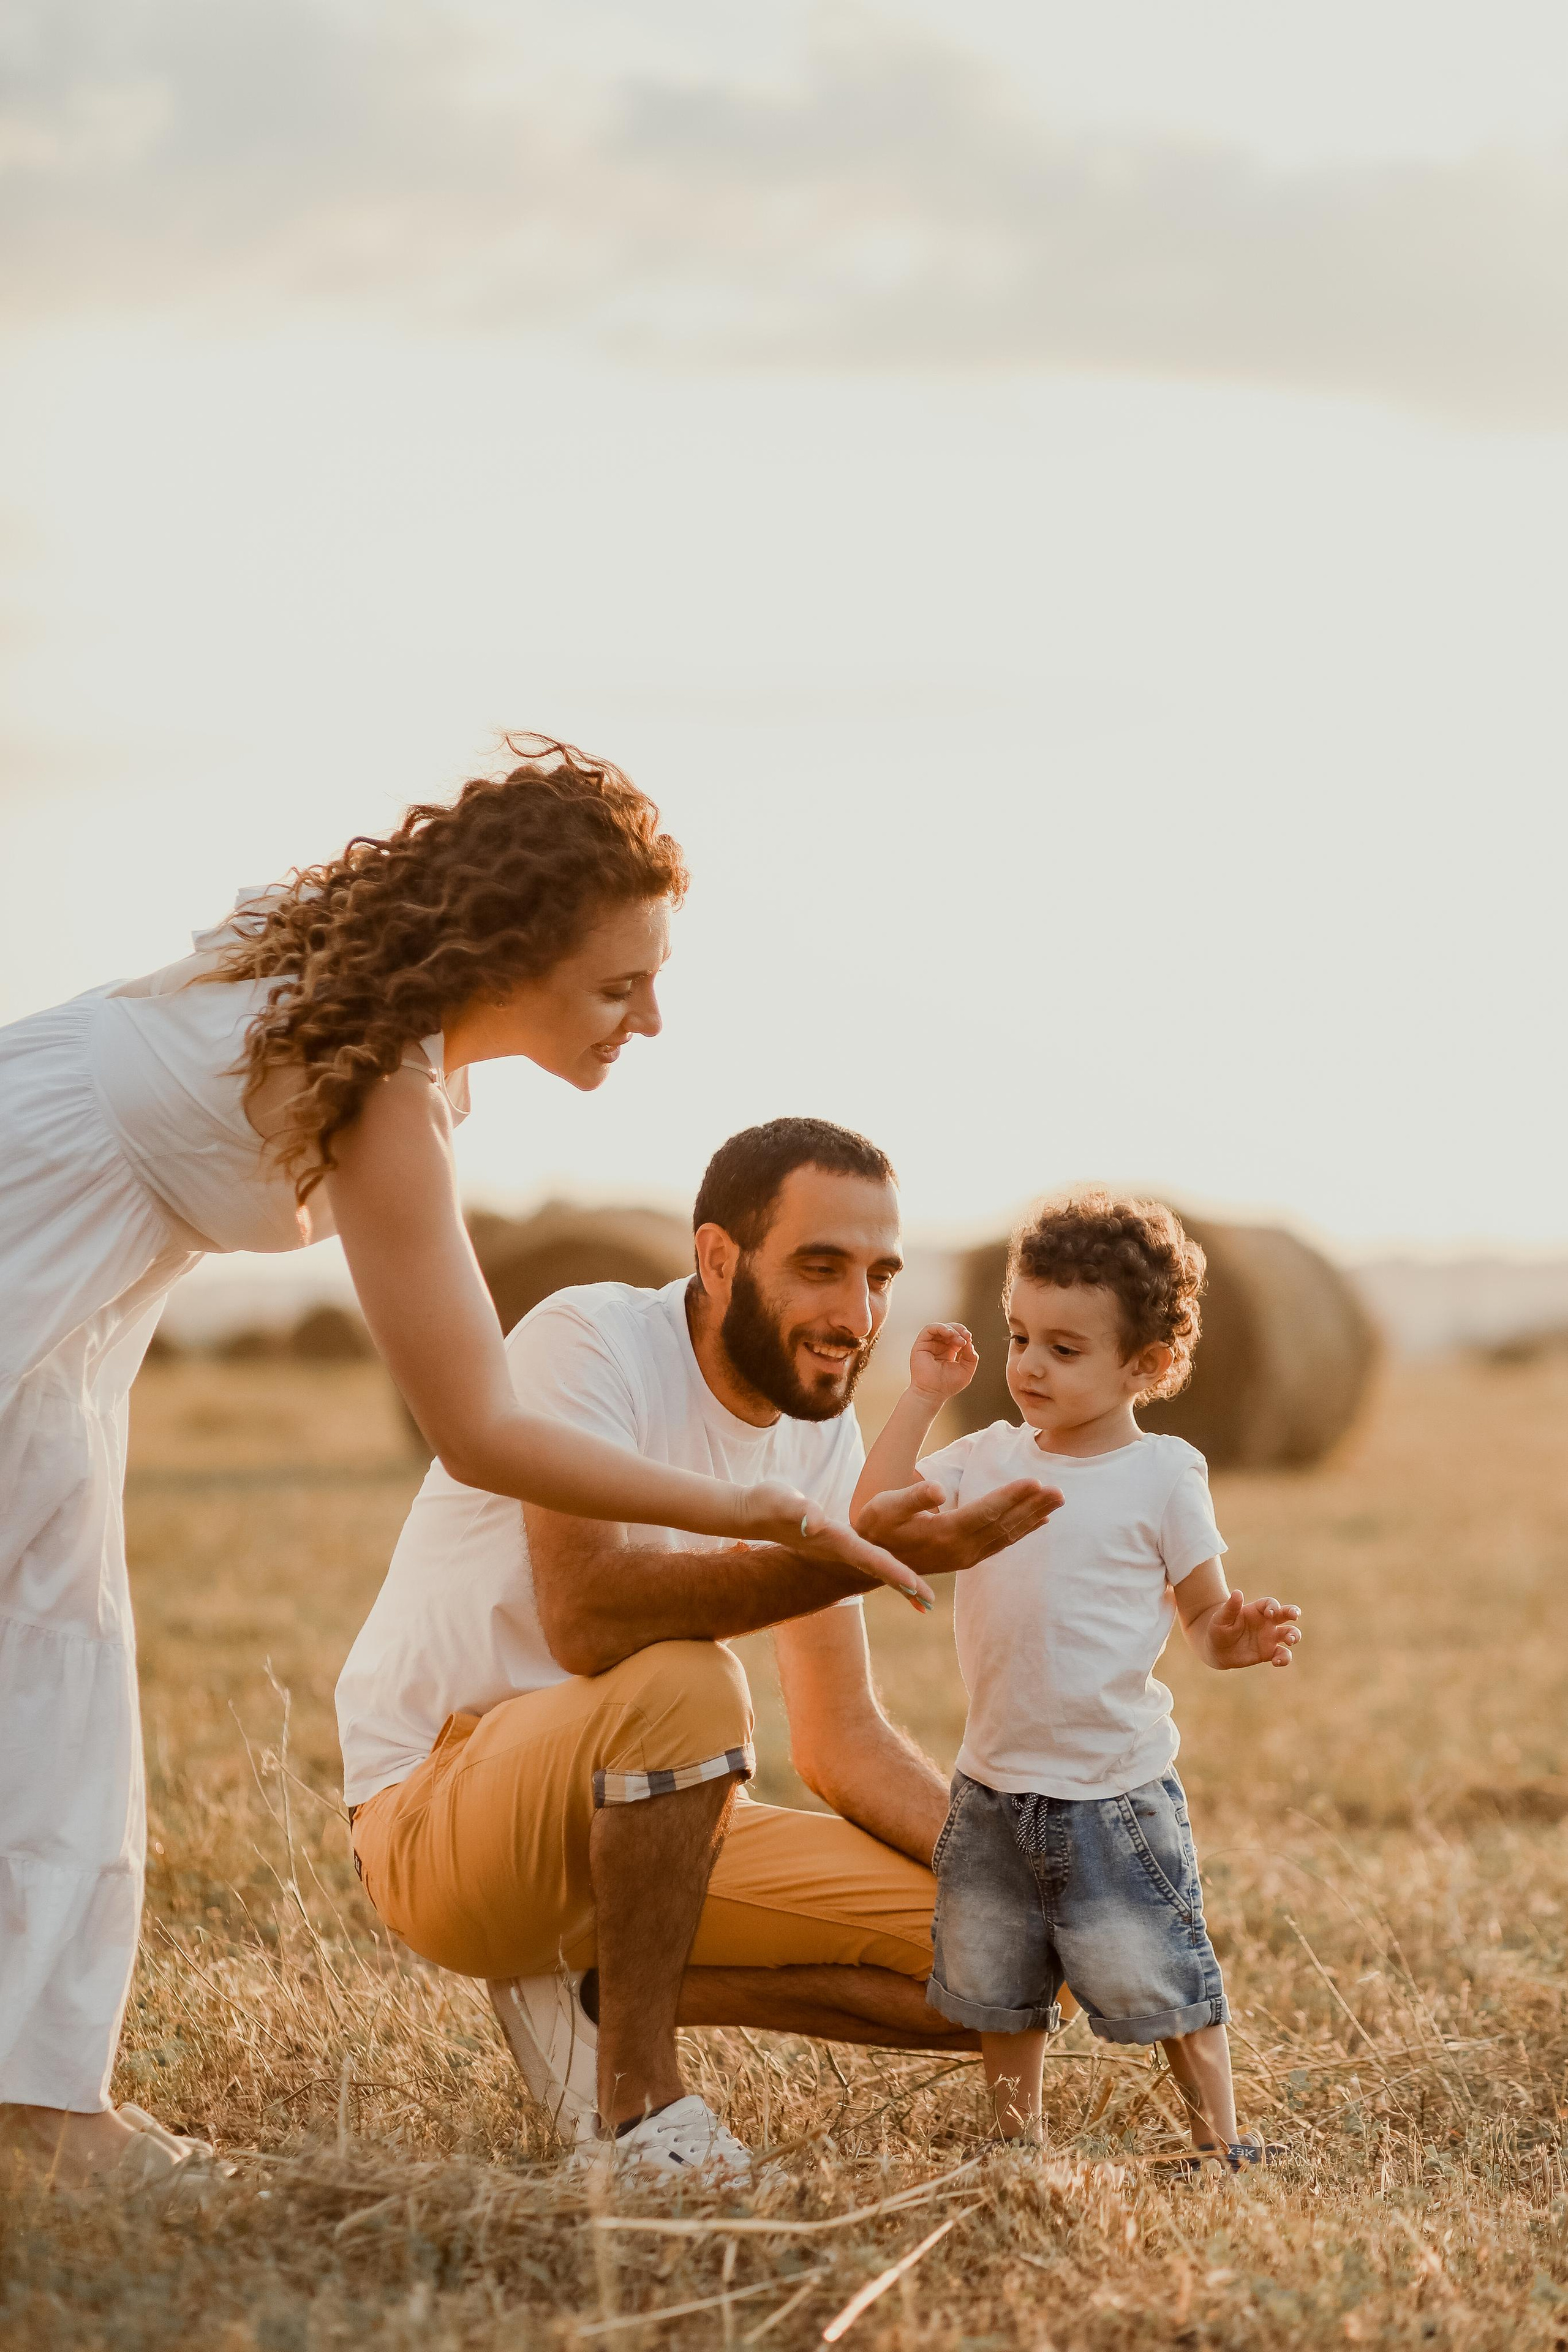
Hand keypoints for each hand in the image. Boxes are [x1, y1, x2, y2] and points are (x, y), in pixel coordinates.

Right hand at [740, 1482, 936, 1611]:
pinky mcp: (839, 1543)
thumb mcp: (784, 1503)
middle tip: (932, 1603)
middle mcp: (840, 1549)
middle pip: (879, 1568)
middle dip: (905, 1585)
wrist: (755, 1514)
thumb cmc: (770, 1504)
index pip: (870, 1557)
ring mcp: (840, 1548)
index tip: (916, 1587)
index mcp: (835, 1541)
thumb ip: (799, 1512)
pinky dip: (889, 1572)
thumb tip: (812, 1522)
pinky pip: (870, 1560)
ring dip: (901, 1582)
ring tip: (926, 1600)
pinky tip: (904, 1581)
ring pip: (877, 1567)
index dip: (894, 1571)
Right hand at [854, 1477, 1062, 1577]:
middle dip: (1032, 1506)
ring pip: (1007, 1535)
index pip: (987, 1511)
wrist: (868, 1562)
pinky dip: (1022, 1530)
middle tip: (1060, 1490)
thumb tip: (939, 1488)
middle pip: (1004, 1524)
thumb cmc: (876, 1527)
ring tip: (1057, 1500)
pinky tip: (1039, 1521)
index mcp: (945, 1533)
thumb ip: (913, 1497)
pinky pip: (1001, 1543)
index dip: (1012, 1496)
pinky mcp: (966, 1558)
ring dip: (1033, 1517)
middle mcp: (961, 1549)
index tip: (1036, 1480)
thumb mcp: (885, 1507)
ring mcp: (965, 1556)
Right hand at [909, 1322, 978, 1403]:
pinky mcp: (921, 1344)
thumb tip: (970, 1343)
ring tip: (958, 1338)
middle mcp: (938, 1346)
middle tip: (966, 1336)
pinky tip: (949, 1334)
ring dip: (951, 1329)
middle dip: (959, 1330)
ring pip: (940, 1327)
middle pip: (949, 1329)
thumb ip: (971, 1356)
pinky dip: (940, 1327)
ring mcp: (929, 1344)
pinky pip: (929, 1329)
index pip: (957, 1335)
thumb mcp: (966, 1370)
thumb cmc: (948, 1385)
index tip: (969, 1339)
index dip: (964, 1334)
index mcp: (949, 1351)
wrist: (933, 1393)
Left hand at [1204, 1590, 1301, 1669]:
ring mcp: (1270, 1638)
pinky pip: (1283, 1655)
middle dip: (1293, 1612)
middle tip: (1295, 1615)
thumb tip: (1237, 1592)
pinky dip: (1284, 1658)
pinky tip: (1276, 1661)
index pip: (1270, 1604)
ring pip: (1290, 1633)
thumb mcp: (1221, 1618)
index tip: (1271, 1613)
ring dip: (1294, 1635)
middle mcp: (1266, 1622)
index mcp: (1256, 1611)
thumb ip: (1231, 1607)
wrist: (1216, 1650)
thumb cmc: (1218, 1629)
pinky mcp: (1269, 1653)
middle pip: (1286, 1614)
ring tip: (1289, 1640)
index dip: (1273, 1606)